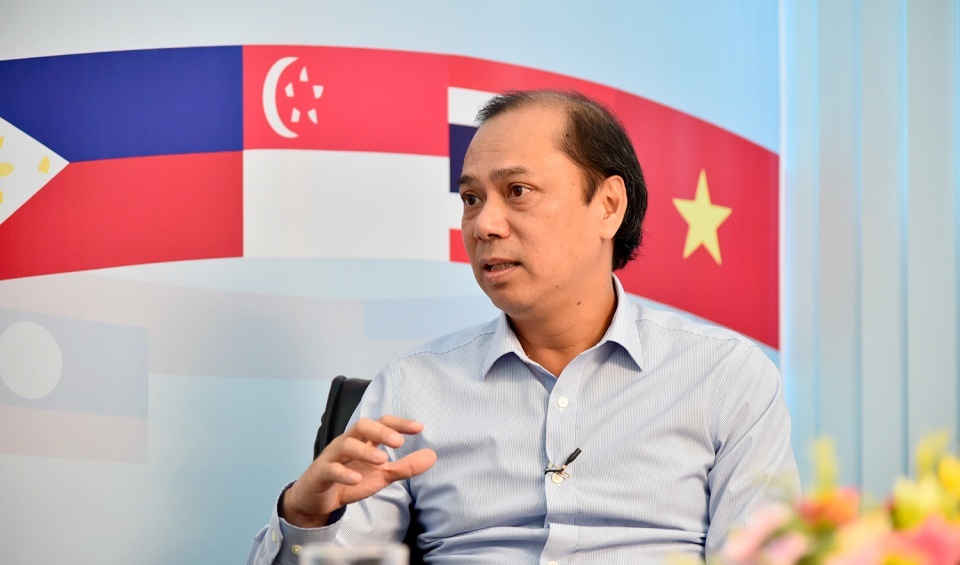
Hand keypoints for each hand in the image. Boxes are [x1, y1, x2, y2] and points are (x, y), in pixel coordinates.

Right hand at [281, 415, 436, 527]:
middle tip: (398, 442)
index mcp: (364, 440)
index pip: (381, 423)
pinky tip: (357, 479)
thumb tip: (432, 456)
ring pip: (345, 444)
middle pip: (361, 426)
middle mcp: (347, 443)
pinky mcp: (321, 474)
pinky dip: (344, 473)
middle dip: (380, 431)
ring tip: (382, 460)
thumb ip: (405, 466)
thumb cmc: (351, 479)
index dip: (399, 423)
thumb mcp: (382, 475)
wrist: (319, 499)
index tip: (419, 428)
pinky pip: (330, 469)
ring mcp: (332, 457)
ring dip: (364, 451)